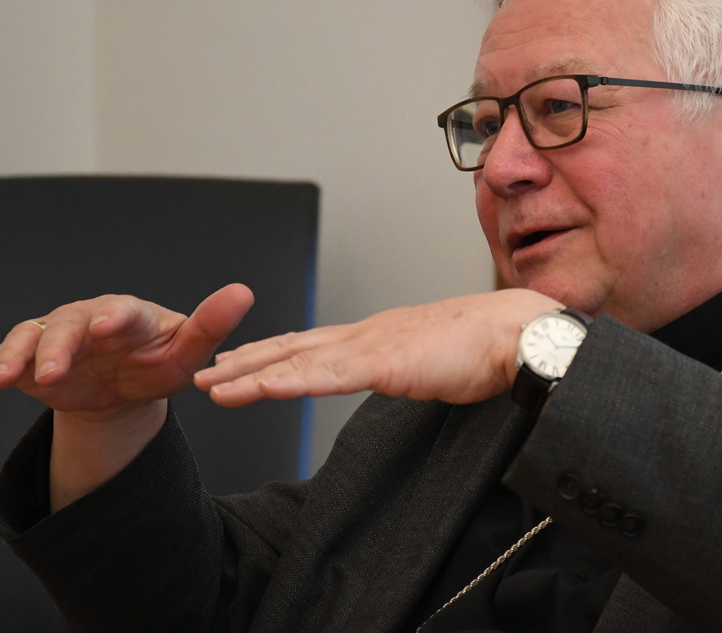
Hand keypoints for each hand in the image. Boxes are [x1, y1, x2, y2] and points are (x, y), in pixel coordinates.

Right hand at [0, 284, 254, 417]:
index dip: (114, 317)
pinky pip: (7, 358)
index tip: (107, 325)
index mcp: (129, 314)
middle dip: (57, 347)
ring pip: (31, 338)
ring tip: (1, 379)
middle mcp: (88, 318)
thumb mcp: (188, 352)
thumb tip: (244, 291)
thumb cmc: (160, 361)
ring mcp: (56, 336)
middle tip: (51, 372)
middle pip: (68, 326)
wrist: (126, 386)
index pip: (122, 310)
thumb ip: (212, 325)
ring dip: (16, 357)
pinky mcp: (31, 358)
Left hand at [194, 289, 560, 406]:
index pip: (314, 344)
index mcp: (379, 334)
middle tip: (204, 372)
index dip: (273, 353)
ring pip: (298, 360)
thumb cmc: (490, 348)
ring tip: (211, 386)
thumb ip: (413, 370)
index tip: (240, 362)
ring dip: (251, 374)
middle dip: (245, 361)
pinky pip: (328, 376)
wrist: (517, 334)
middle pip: (293, 347)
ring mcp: (373, 345)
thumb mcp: (436, 362)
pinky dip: (289, 381)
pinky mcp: (386, 362)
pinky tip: (261, 389)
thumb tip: (408, 379)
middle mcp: (367, 333)